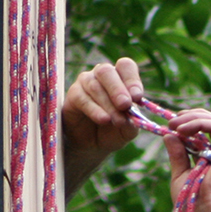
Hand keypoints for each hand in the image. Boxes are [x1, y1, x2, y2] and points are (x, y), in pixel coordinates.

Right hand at [61, 57, 143, 188]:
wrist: (92, 145)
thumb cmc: (112, 131)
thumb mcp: (127, 130)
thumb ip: (133, 122)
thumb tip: (134, 115)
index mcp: (120, 77)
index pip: (125, 66)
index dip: (132, 79)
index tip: (137, 97)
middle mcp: (101, 75)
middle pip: (107, 71)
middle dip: (117, 89)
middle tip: (125, 105)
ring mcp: (85, 82)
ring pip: (95, 86)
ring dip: (108, 105)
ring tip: (117, 121)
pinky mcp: (73, 95)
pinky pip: (82, 98)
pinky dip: (94, 110)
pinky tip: (103, 119)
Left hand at [164, 108, 210, 211]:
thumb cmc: (193, 202)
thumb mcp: (180, 174)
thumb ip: (178, 155)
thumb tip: (169, 135)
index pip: (207, 131)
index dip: (190, 123)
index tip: (172, 124)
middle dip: (191, 117)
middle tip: (172, 121)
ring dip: (194, 118)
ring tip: (175, 124)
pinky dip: (199, 123)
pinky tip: (183, 130)